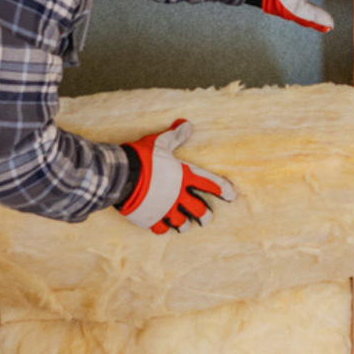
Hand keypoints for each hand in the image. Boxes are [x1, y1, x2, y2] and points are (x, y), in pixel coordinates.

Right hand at [118, 121, 234, 233]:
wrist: (122, 176)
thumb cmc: (142, 157)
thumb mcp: (160, 143)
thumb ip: (175, 136)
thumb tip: (186, 124)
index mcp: (184, 177)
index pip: (210, 184)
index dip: (223, 190)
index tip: (232, 195)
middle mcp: (178, 196)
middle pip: (200, 211)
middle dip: (205, 215)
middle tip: (206, 217)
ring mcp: (165, 210)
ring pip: (182, 223)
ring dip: (185, 224)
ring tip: (185, 224)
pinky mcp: (151, 219)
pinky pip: (162, 229)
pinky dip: (164, 228)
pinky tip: (163, 226)